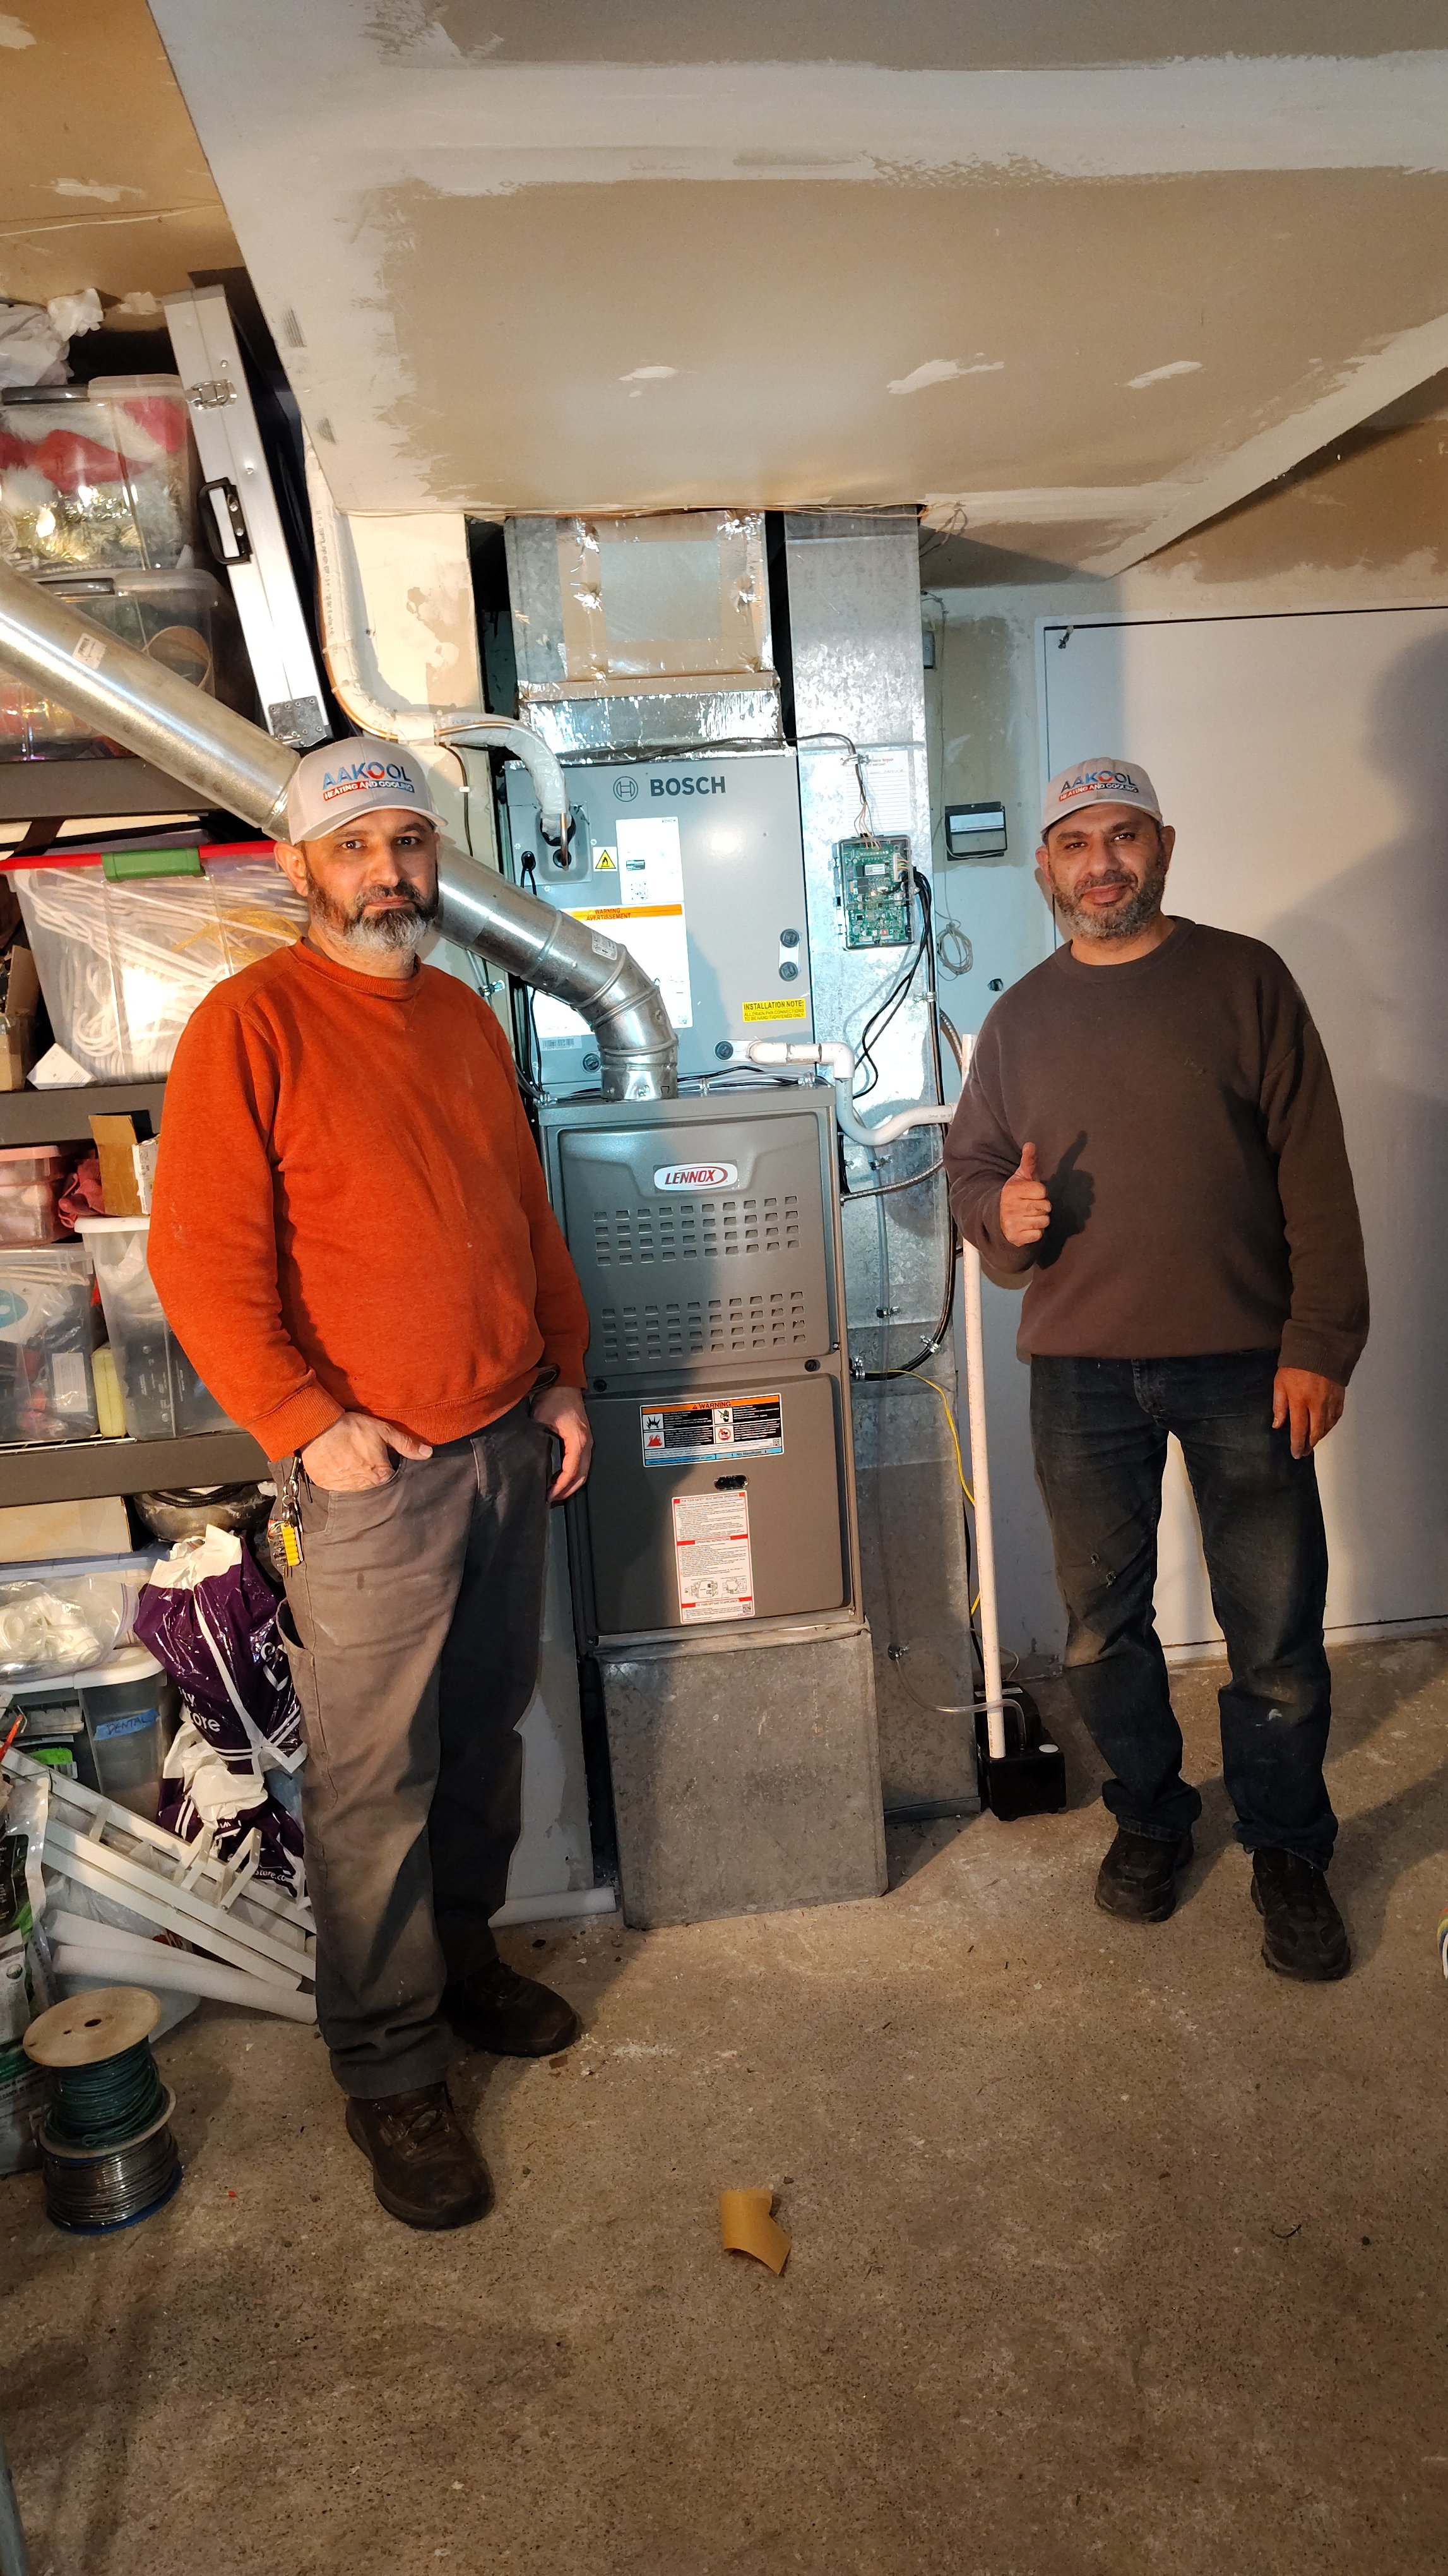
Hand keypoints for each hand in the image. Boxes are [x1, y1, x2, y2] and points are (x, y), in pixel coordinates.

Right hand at [300, 1411, 431, 1491]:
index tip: (377, 1454)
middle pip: (373, 1482)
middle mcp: (365, 1487)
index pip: (390, 1475)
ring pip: (356, 1485)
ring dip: (354, 1475)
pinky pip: (337, 1486)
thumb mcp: (383, 1431)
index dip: (385, 1463)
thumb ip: (406, 1444)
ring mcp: (345, 1489)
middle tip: (360, 1455)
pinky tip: (336, 1463)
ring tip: (347, 1458)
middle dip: (369, 1471)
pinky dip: (338, 1477)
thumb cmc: (351, 1428)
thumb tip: (428, 1454)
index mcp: (382, 1475)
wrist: (317, 1429)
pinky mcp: (328, 1487)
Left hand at [533, 1383, 592, 1501]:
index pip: (571, 1472)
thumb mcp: (540, 1419)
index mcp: (578, 1440)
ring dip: (571, 1484)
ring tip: (556, 1491)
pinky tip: (560, 1477)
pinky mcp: (584, 1439)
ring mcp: (587, 1441)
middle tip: (552, 1499)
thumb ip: (537, 1440)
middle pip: (582, 1476)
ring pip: (584, 1471)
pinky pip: (582, 1462)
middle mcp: (586, 1443)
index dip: (560, 1486)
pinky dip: (573, 1474)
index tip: (549, 1494)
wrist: (563, 1383)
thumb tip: (530, 1460)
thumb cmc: (554, 1397)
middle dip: (567, 1490)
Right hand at [998, 1142, 1051, 1247]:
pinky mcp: (1016, 1237)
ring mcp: (1013, 1223)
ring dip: (1040, 1220)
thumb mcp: (1020, 1177)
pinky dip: (1036, 1232)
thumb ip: (1028, 1161)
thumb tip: (1030, 1144)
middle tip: (1031, 1206)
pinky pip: (1039, 1234)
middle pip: (1045, 1207)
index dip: (1040, 1193)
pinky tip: (1027, 1227)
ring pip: (1044, 1221)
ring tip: (1029, 1216)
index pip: (1042, 1191)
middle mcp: (1011, 1206)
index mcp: (1012, 1190)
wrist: (998, 1218)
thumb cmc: (1015, 1196)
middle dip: (1042, 1207)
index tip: (1031, 1194)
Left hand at [1272, 1368, 1344, 1458]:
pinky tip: (1325, 1428)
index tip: (1296, 1453)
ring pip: (1327, 1427)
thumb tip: (1278, 1424)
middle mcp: (1317, 1405)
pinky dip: (1330, 1426)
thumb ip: (1279, 1406)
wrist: (1319, 1348)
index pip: (1299, 1430)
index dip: (1297, 1444)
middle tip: (1304, 1452)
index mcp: (1300, 1401)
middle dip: (1309, 1445)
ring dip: (1319, 1437)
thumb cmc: (1296, 1365)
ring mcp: (1330, 1402)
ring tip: (1312, 1442)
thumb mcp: (1280, 1383)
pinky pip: (1336, 1417)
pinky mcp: (1339, 1397)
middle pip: (1315, 1432)